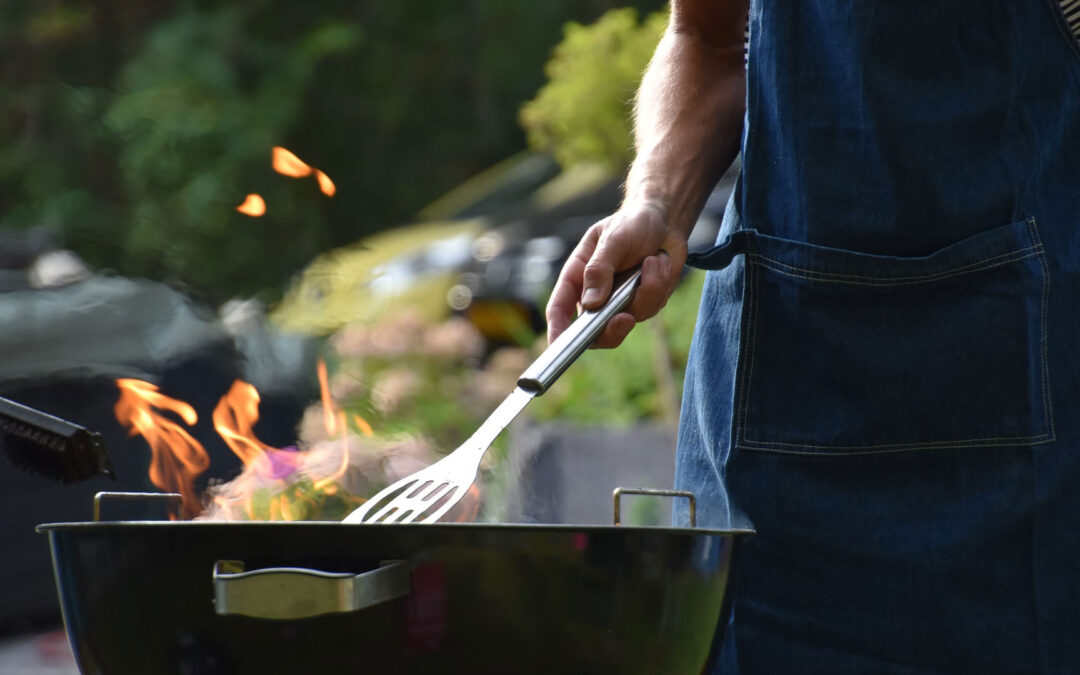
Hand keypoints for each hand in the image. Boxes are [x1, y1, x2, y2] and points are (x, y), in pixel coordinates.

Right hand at [546, 200, 686, 347]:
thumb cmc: (631, 224)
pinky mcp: (644, 303)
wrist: (664, 221)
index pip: (560, 309)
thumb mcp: (613, 239)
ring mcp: (620, 302)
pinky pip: (651, 308)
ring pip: (629, 319)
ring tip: (653, 260)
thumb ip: (600, 269)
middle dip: (611, 330)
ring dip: (647, 291)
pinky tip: (660, 263)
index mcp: (577, 277)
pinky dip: (660, 285)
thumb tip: (591, 303)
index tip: (558, 346)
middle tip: (625, 318)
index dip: (557, 331)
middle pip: (594, 331)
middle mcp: (595, 295)